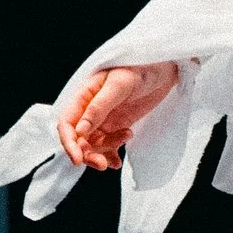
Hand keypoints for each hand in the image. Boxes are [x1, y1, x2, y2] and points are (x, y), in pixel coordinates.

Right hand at [57, 62, 181, 169]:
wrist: (165, 68)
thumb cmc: (141, 68)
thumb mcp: (120, 85)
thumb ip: (99, 107)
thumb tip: (80, 131)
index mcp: (84, 96)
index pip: (67, 124)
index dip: (69, 143)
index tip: (77, 159)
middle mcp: (89, 110)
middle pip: (78, 139)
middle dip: (87, 153)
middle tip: (103, 164)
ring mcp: (103, 119)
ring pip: (93, 144)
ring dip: (103, 152)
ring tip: (126, 138)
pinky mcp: (117, 125)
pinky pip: (107, 145)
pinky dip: (111, 155)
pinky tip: (118, 162)